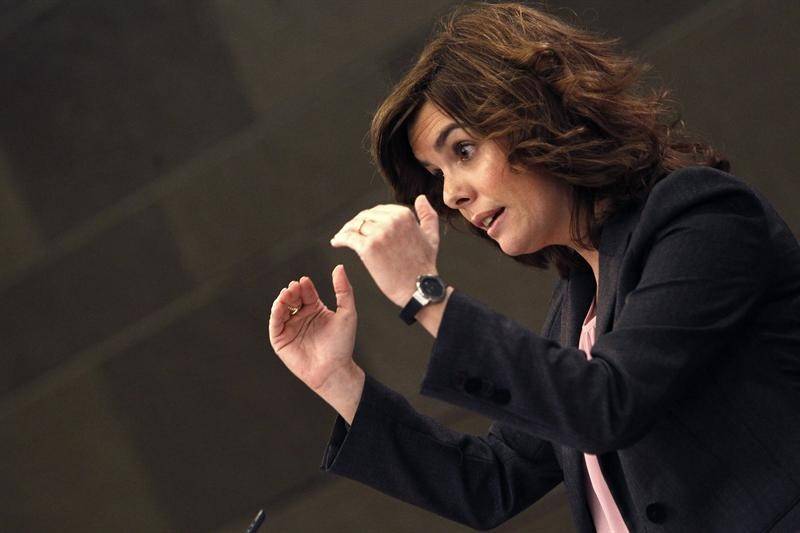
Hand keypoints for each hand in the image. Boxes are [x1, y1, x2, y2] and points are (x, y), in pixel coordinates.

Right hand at [268, 265, 356, 391]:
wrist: (334, 369)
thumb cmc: (342, 344)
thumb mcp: (347, 313)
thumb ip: (344, 290)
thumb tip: (339, 266)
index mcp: (315, 310)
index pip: (306, 293)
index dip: (304, 286)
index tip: (305, 281)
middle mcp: (301, 317)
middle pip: (292, 298)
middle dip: (292, 291)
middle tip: (295, 287)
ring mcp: (290, 328)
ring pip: (281, 309)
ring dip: (282, 299)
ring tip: (288, 293)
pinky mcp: (281, 340)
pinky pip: (275, 324)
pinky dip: (275, 313)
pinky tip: (280, 304)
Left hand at [330, 194, 439, 306]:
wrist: (418, 287)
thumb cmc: (424, 265)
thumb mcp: (431, 236)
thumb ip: (427, 215)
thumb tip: (422, 199)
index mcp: (404, 215)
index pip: (378, 210)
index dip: (368, 218)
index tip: (362, 224)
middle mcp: (391, 221)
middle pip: (365, 216)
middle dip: (356, 223)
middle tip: (348, 231)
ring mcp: (379, 233)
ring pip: (355, 226)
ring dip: (346, 230)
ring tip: (341, 237)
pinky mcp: (368, 248)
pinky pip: (348, 238)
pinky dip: (340, 239)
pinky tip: (336, 242)